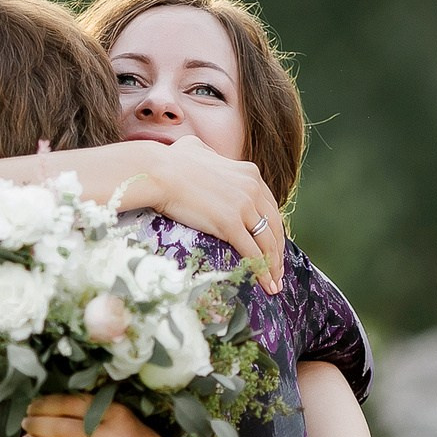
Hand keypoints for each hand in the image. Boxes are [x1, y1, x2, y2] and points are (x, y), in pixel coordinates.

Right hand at [142, 136, 285, 293]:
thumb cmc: (170, 161)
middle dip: (278, 251)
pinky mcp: (230, 223)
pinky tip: (265, 285)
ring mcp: (243, 206)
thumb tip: (203, 152)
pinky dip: (262, 271)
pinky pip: (253, 252)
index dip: (274, 228)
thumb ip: (209, 154)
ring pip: (268, 242)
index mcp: (249, 173)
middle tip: (278, 271)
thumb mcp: (198, 150)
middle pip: (275, 225)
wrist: (158, 172)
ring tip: (274, 285)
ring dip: (273, 266)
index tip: (273, 245)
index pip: (270, 206)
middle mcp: (253, 188)